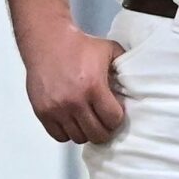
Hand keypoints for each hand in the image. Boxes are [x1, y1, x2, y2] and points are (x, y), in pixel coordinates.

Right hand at [24, 26, 126, 145]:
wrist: (47, 40)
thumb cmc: (79, 46)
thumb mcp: (109, 50)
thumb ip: (124, 67)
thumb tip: (136, 84)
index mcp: (94, 86)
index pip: (112, 120)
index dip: (116, 119)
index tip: (115, 113)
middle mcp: (74, 101)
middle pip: (96, 134)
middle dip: (104, 130)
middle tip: (103, 122)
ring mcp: (57, 108)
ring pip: (78, 138)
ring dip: (86, 132)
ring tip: (87, 120)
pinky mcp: (42, 111)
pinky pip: (59, 136)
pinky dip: (67, 132)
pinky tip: (72, 121)